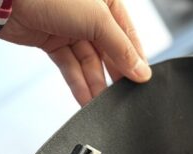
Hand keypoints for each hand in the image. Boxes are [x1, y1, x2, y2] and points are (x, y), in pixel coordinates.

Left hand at [0, 0, 151, 104]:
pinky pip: (70, 65)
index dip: (135, 59)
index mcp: (106, 0)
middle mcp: (89, 13)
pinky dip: (78, 83)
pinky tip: (86, 99)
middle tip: (123, 96)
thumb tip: (142, 72)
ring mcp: (69, 27)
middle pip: (108, 50)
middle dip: (114, 74)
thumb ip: (121, 48)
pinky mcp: (51, 40)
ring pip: (89, 61)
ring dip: (95, 83)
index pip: (128, 34)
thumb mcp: (97, 19)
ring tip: (102, 104)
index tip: (142, 82)